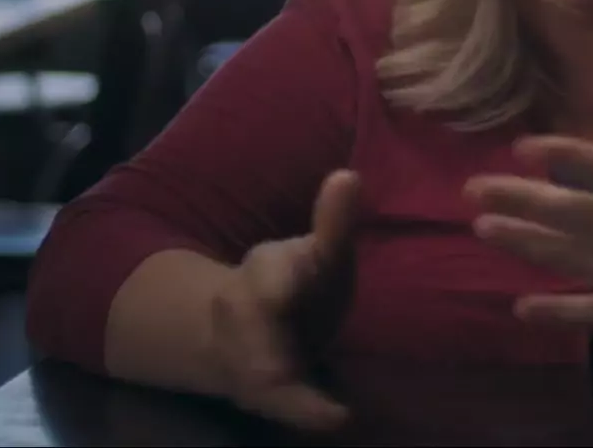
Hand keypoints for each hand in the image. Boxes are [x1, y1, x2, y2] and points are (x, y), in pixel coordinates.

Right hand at [210, 170, 358, 431]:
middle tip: (281, 338)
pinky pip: (286, 404)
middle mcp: (248, 310)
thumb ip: (333, 223)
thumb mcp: (319, 254)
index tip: (284, 290)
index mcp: (267, 270)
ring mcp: (251, 351)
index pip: (271, 270)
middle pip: (254, 316)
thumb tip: (350, 175)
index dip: (279, 278)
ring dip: (279, 373)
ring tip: (322, 399)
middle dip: (268, 325)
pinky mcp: (266, 389)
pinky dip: (311, 410)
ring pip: (258, 363)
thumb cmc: (301, 286)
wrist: (242, 331)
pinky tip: (339, 417)